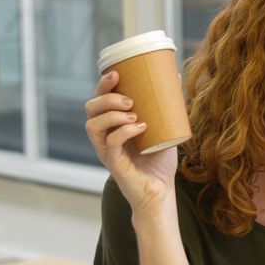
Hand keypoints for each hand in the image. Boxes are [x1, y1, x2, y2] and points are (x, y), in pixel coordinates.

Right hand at [84, 70, 178, 214]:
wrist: (161, 190)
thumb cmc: (159, 159)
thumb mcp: (165, 126)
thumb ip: (166, 105)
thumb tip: (174, 74)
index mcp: (112, 124)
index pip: (99, 98)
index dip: (103, 84)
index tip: (117, 73)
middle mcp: (104, 135)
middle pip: (91, 108)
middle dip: (107, 98)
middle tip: (131, 101)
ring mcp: (106, 150)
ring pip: (93, 125)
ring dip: (112, 114)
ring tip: (135, 115)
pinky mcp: (113, 163)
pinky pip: (110, 143)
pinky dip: (123, 132)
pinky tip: (140, 128)